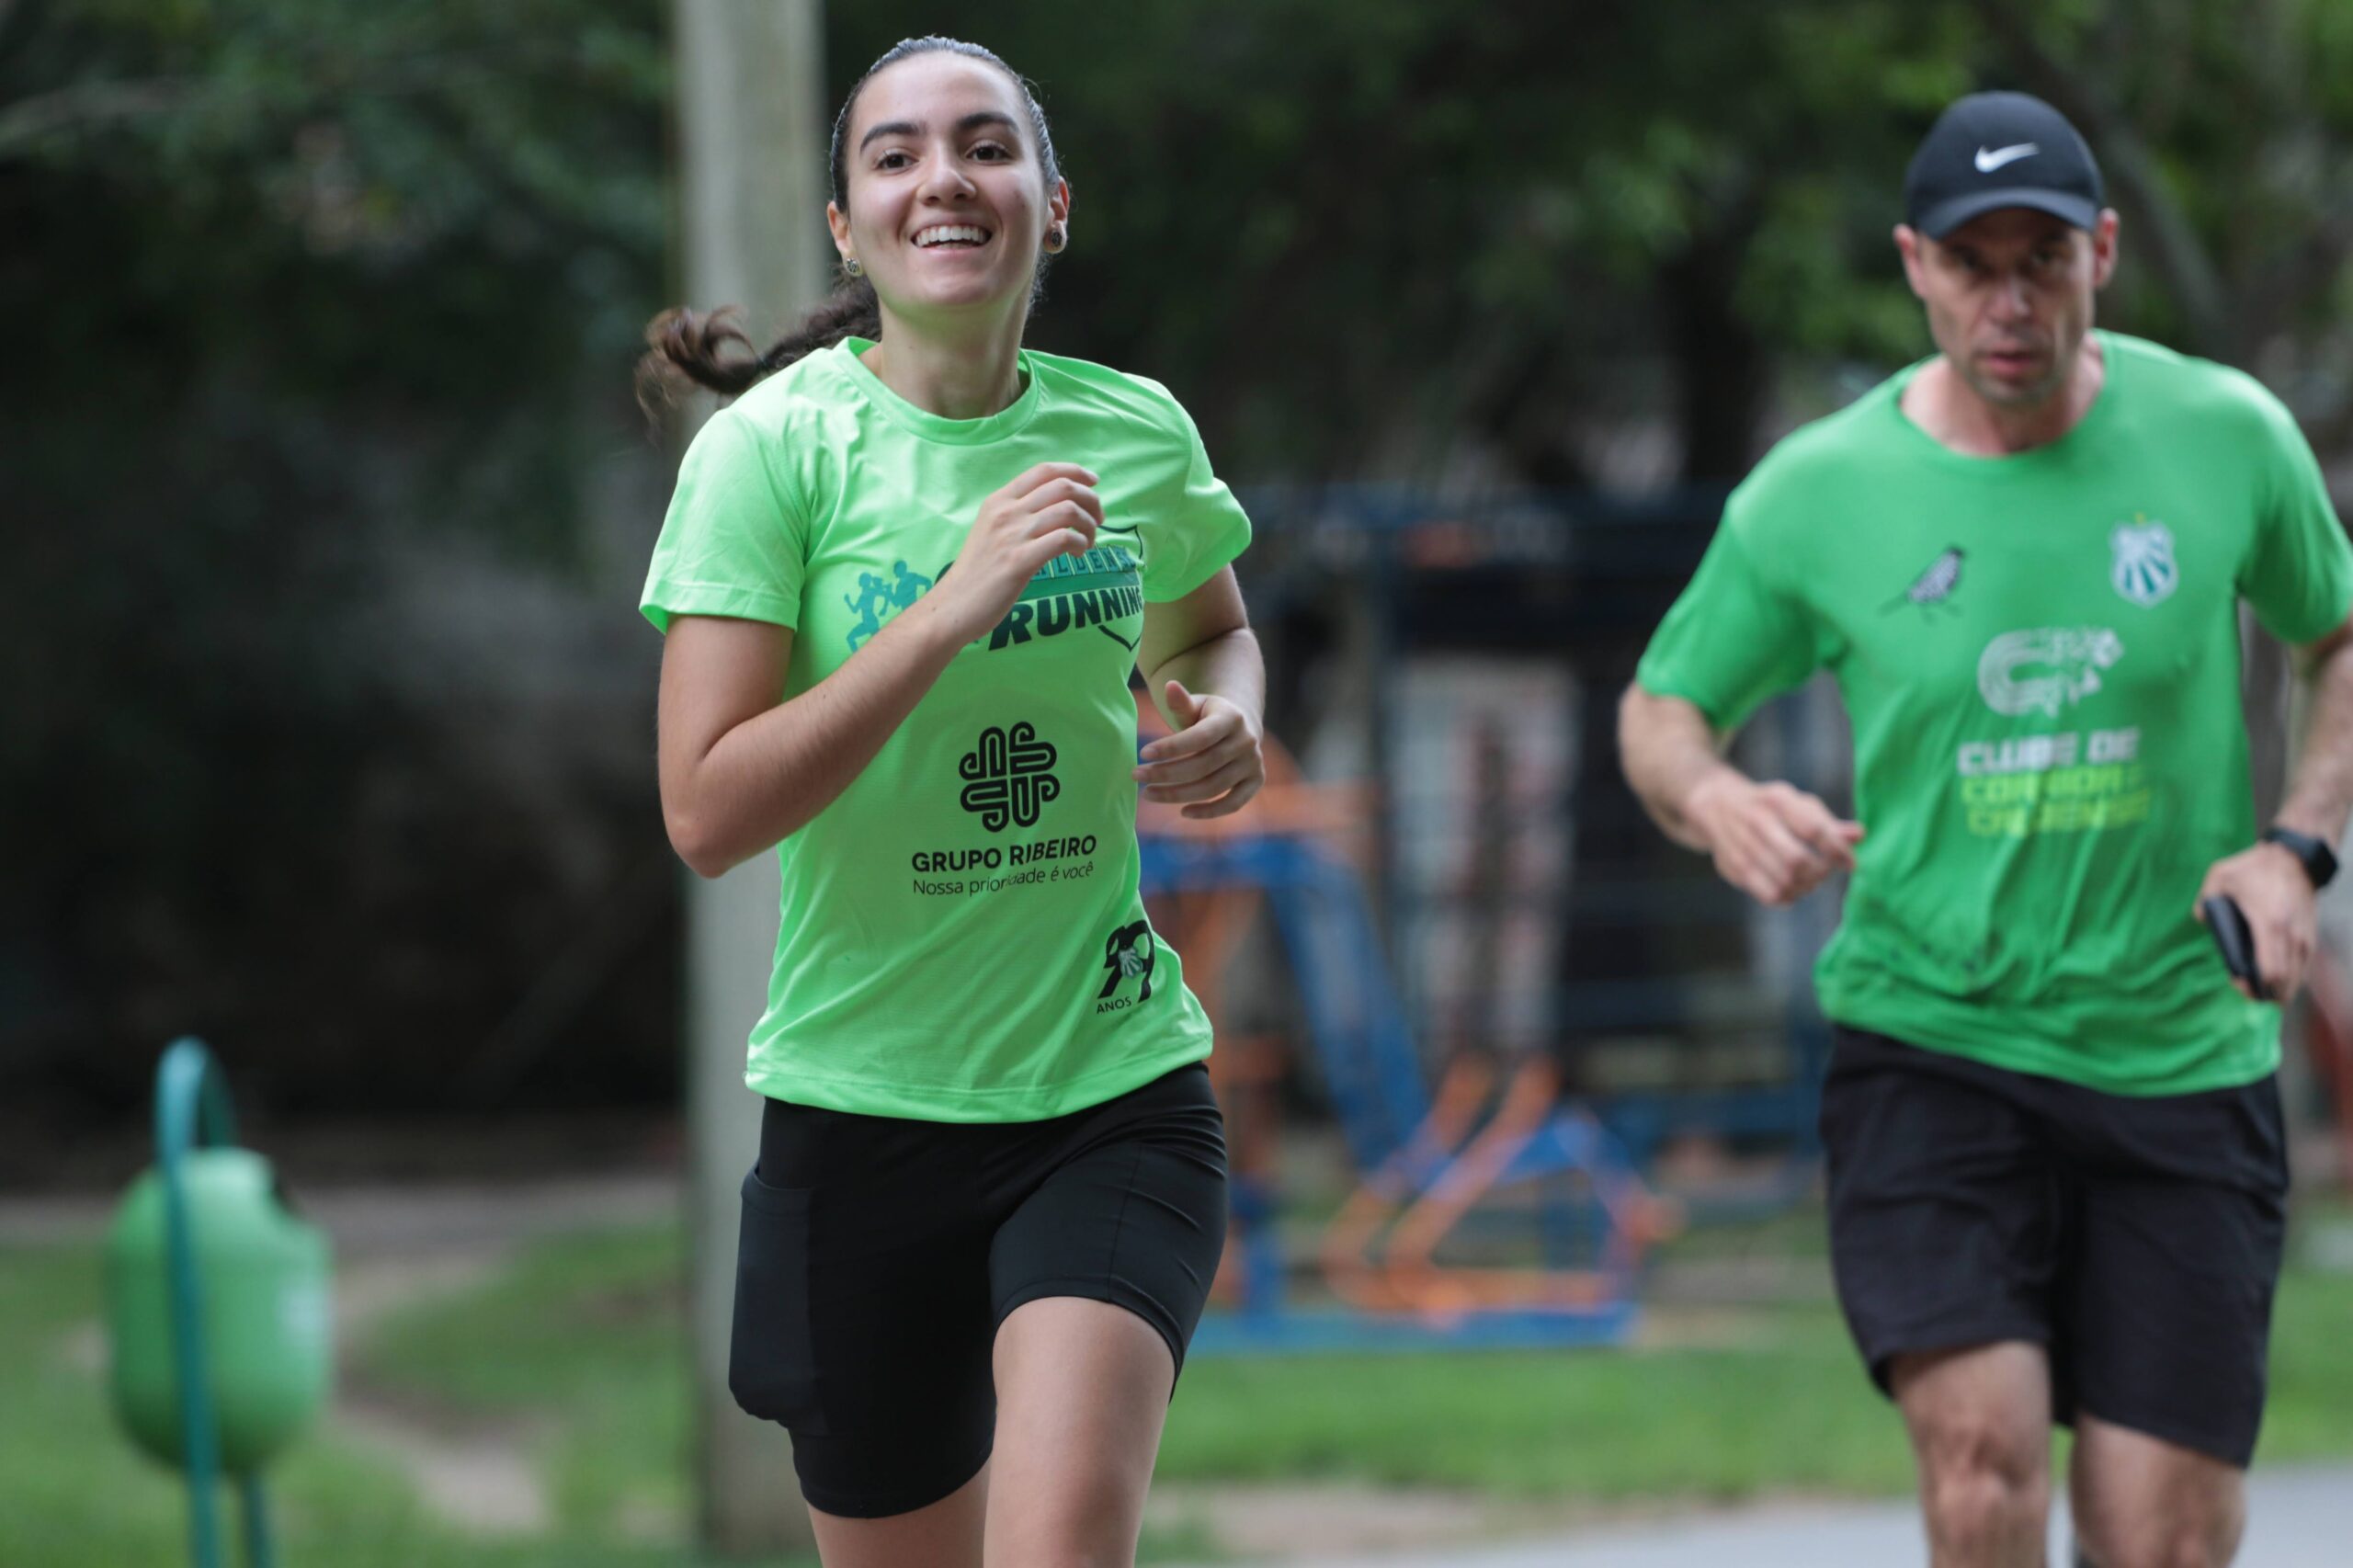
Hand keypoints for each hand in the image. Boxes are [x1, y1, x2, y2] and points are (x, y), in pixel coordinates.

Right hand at [926, 463, 1102, 643]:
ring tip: (1088, 542)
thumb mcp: (991, 531)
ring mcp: (1012, 535)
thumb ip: (1017, 515)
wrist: (953, 606)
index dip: (1074, 471)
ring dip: (1089, 525)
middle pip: (1063, 487)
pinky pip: (1064, 539)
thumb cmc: (976, 573)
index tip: (1093, 481)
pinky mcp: (1020, 561)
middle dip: (1091, 500)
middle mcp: (1006, 511)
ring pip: (1068, 510)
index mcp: (999, 500)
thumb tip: (1055, 508)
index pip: (1043, 470)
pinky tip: (1077, 554)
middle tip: (1097, 519)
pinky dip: (1080, 544)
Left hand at [1135, 680, 1263, 818]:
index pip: (1199, 737)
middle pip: (1203, 765)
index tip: (1142, 754)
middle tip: (1137, 776)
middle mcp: (1247, 741)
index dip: (1171, 747)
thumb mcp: (1196, 704)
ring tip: (1149, 794)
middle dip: (1166, 774)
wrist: (1239, 727)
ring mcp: (1253, 763)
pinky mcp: (1255, 782)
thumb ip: (1182, 702)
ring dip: (1178, 795)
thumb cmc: (1208, 715)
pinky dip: (1209, 811)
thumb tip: (1169, 686)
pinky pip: (1233, 803)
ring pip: (1213, 787)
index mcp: (1231, 718)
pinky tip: (1183, 812)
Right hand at [1685, 770, 1862, 906]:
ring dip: (1806, 886)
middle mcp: (1757, 821)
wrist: (1717, 806)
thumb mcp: (1797, 804)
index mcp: (1778, 800)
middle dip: (1819, 873)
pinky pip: (1770, 894)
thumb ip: (1827, 823)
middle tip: (1824, 872)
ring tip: (1810, 880)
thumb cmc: (1770, 807)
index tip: (1850, 864)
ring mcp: (1742, 845)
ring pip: (1784, 881)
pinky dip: (1789, 897)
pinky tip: (1793, 889)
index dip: (1836, 850)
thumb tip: (1859, 835)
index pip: (1813, 829)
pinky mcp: (1734, 867)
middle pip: (1798, 860)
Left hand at [2194, 842, 2318, 1002]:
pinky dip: (2288, 977)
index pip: (2271, 971)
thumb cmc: (2255, 868)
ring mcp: (2305, 938)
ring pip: (2297, 979)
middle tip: (2244, 986)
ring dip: (2278, 988)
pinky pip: (2302, 968)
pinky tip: (2271, 976)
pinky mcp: (2311, 937)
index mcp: (2270, 924)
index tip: (2237, 982)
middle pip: (2285, 983)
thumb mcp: (2220, 876)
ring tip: (2255, 982)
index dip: (2255, 987)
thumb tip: (2202, 919)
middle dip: (2264, 993)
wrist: (2295, 858)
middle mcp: (2292, 936)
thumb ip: (2206, 899)